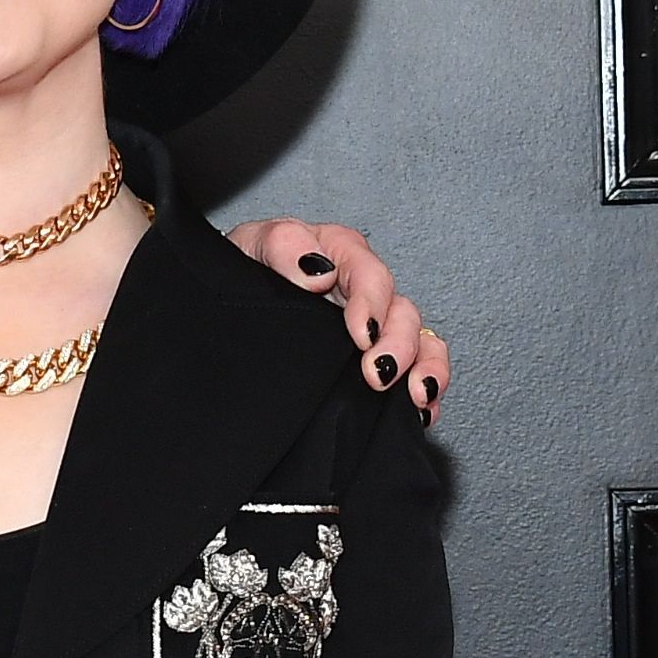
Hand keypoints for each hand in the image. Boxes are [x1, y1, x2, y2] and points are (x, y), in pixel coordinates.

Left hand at [227, 217, 452, 424]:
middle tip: (379, 373)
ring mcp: (377, 326)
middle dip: (399, 344)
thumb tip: (316, 273)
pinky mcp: (379, 358)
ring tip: (417, 395)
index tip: (362, 334)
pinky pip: (417, 372)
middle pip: (402, 312)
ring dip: (426, 367)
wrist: (231, 304)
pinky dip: (424, 391)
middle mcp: (366, 290)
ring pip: (421, 342)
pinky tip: (418, 412)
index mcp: (339, 255)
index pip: (370, 274)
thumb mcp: (252, 245)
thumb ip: (283, 247)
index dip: (371, 304)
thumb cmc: (245, 269)